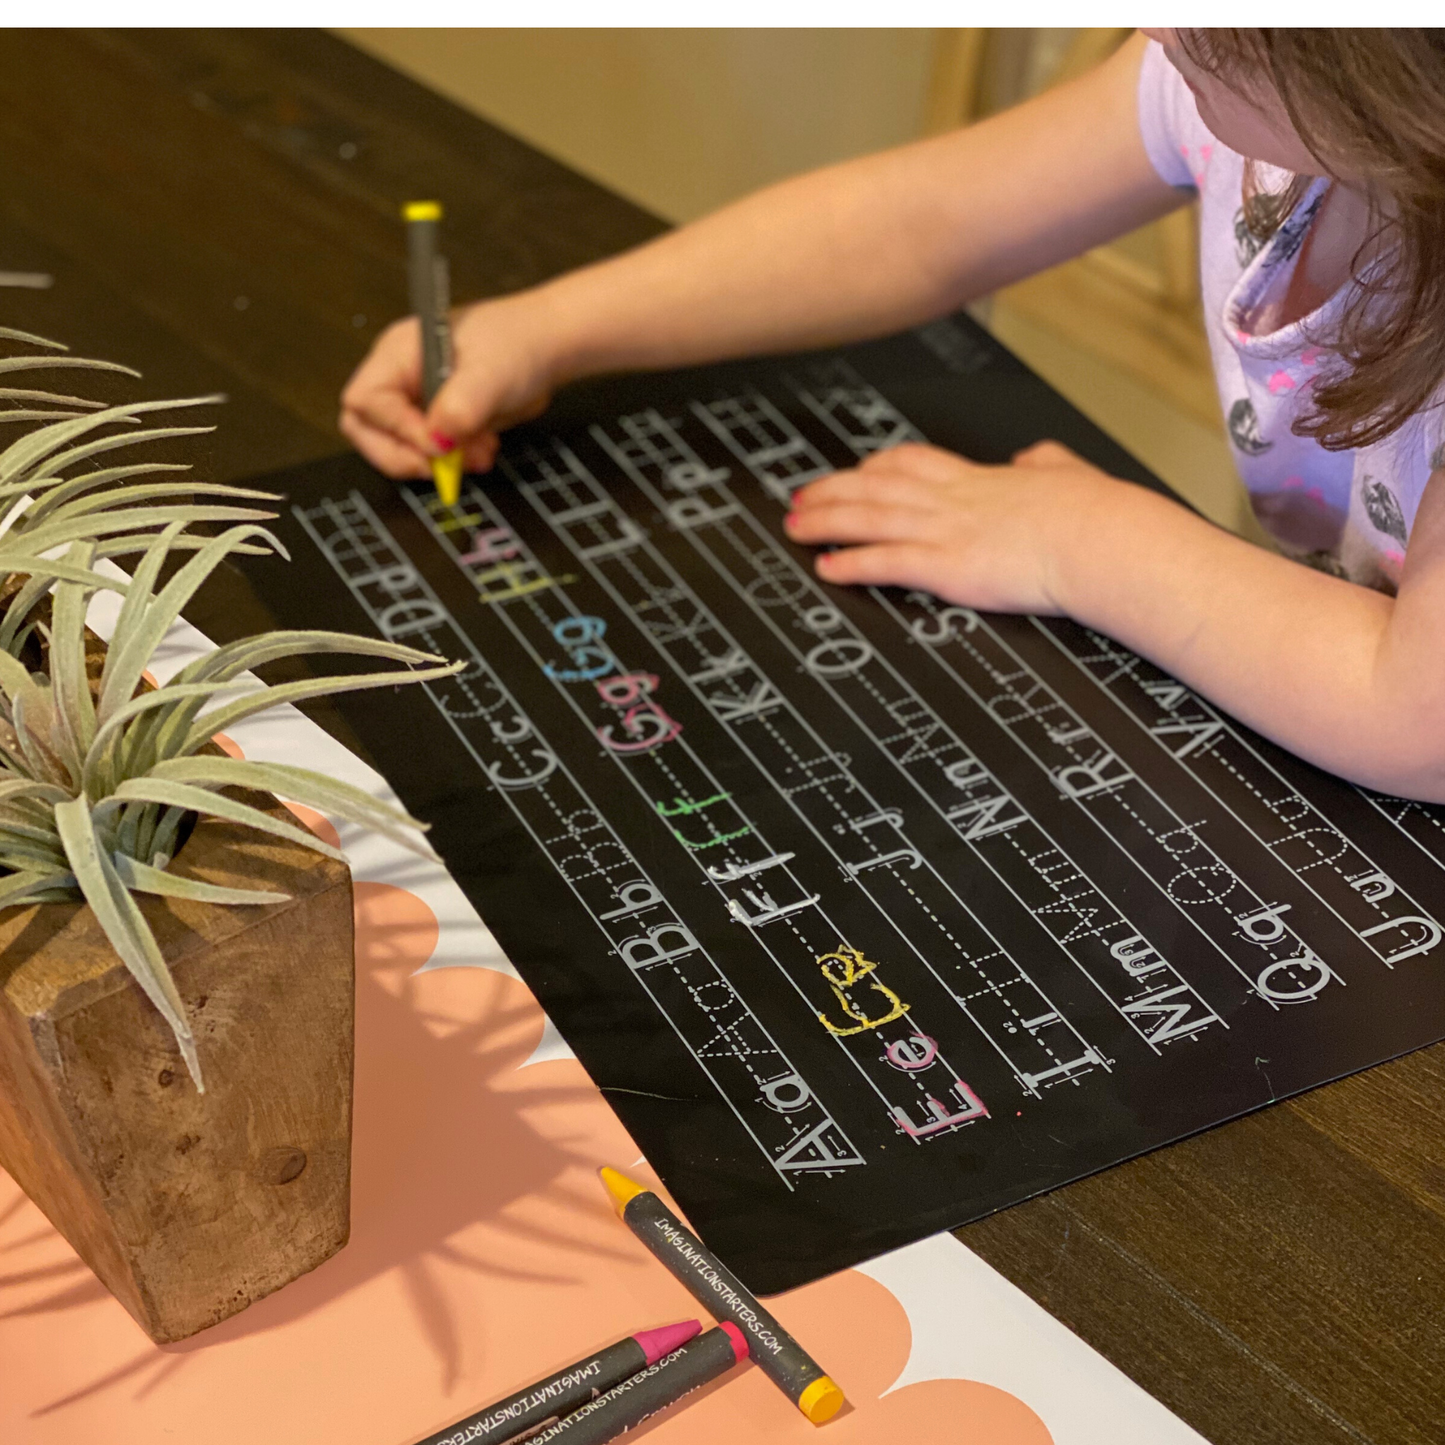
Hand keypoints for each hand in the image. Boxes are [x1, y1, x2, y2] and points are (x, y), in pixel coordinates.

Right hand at [338, 293, 562, 479]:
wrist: (549, 348)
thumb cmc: (518, 342)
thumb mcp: (491, 373)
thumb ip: (462, 406)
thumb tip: (438, 440)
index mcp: (398, 353)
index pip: (368, 400)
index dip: (397, 429)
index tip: (438, 446)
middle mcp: (401, 377)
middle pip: (368, 430)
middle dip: (404, 455)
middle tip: (443, 466)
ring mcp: (418, 400)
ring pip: (399, 448)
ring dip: (435, 462)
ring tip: (478, 453)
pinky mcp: (439, 421)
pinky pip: (430, 453)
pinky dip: (454, 461)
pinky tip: (483, 449)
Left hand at [783, 440, 1124, 614]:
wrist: (1101, 538)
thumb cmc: (1096, 515)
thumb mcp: (1070, 474)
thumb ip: (1047, 464)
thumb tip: (1038, 457)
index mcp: (982, 479)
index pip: (913, 463)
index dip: (875, 468)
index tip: (854, 471)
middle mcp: (954, 500)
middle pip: (875, 487)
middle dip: (831, 492)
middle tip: (800, 498)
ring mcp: (946, 531)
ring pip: (868, 519)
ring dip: (825, 523)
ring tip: (794, 528)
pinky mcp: (947, 567)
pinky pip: (885, 562)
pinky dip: (851, 564)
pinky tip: (827, 568)